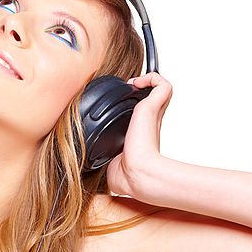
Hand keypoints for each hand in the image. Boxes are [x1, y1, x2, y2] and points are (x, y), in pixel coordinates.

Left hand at [105, 71, 172, 200]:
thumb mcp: (109, 160)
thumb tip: (88, 159)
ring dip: (148, 80)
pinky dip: (152, 78)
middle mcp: (150, 123)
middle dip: (143, 89)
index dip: (137, 105)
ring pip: (162, 89)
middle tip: (129, 90)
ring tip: (134, 84)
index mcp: (141, 134)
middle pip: (155, 98)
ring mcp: (153, 114)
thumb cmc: (125, 173)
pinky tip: (137, 83)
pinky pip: (163, 85)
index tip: (123, 102)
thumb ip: (103, 154)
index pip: (144, 115)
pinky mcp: (153, 108)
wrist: (136, 173)